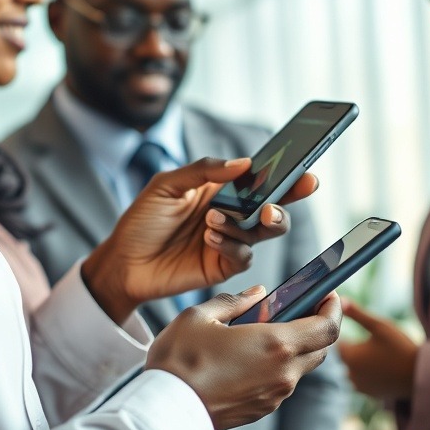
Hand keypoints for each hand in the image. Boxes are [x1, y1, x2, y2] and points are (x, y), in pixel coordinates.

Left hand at [82, 157, 317, 322]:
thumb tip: (244, 163)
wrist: (123, 262)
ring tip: (214, 219)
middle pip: (273, 208)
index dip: (286, 177)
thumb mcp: (166, 185)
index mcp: (219, 189)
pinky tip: (209, 238)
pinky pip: (244, 256)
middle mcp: (230, 214)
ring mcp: (229, 241)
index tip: (306, 175)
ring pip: (263, 233)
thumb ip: (204, 170)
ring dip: (245, 226)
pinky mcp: (222, 266)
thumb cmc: (142, 220)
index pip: (259, 180)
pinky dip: (232, 245)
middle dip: (283, 205)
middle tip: (271, 208)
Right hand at [146, 288, 341, 429]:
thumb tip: (257, 294)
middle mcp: (282, 373)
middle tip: (301, 306)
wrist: (165, 410)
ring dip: (295, 345)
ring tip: (268, 327)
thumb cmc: (180, 359)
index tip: (328, 293)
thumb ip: (234, 302)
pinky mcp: (261, 409)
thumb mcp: (200, 316)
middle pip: (320, 348)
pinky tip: (252, 353)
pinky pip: (281, 383)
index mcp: (275, 344)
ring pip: (300, 366)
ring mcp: (274, 396)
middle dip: (317, 325)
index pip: (326, 328)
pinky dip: (278, 364)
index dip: (333, 308)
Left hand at [338, 298, 418, 400]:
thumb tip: (341, 300)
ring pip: (352, 370)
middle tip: (369, 344)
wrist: (422, 375)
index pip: (338, 343)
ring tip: (376, 356)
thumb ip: (357, 314)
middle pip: (345, 357)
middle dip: (353, 350)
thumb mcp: (379, 326)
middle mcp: (351, 374)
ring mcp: (361, 386)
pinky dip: (368, 374)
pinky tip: (382, 368)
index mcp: (350, 357)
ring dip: (360, 363)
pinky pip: (362, 381)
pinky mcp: (372, 394)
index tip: (358, 333)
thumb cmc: (400, 347)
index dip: (347, 336)